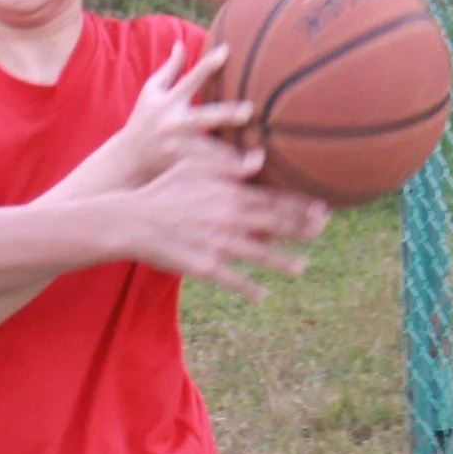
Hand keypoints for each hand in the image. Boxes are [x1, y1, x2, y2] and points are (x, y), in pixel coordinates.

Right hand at [116, 41, 254, 182]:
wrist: (126, 159)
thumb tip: (181, 42)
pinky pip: (206, 170)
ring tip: (258, 157)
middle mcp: (173, 123)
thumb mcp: (150, 93)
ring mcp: (177, 147)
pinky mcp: (180, 167)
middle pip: (202, 117)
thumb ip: (169, 69)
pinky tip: (249, 173)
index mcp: (168, 102)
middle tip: (247, 110)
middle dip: (224, 114)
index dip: (207, 65)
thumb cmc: (143, 120)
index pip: (190, 79)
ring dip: (232, 155)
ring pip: (208, 151)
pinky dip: (226, 174)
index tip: (226, 51)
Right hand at [128, 141, 328, 298]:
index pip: (277, 200)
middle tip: (319, 233)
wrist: (131, 222)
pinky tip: (261, 295)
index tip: (321, 209)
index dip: (303, 206)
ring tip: (301, 269)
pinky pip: (234, 280)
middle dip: (303, 230)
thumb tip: (260, 158)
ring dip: (285, 263)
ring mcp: (220, 244)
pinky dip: (249, 288)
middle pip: (278, 226)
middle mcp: (232, 219)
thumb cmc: (160, 191)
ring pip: (263, 254)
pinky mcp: (205, 266)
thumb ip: (228, 163)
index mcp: (231, 194)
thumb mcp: (192, 167)